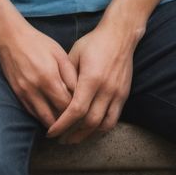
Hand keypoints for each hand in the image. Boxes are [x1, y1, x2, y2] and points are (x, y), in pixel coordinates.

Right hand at [0, 21, 77, 128]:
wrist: (11, 38)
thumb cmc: (39, 43)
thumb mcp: (59, 53)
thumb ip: (70, 74)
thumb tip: (80, 93)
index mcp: (49, 78)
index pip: (66, 105)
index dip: (76, 110)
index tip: (83, 109)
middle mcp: (36, 89)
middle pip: (55, 117)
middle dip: (66, 120)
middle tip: (76, 118)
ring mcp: (25, 94)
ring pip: (43, 119)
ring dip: (54, 122)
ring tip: (65, 119)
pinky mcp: (18, 95)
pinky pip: (32, 113)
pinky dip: (42, 116)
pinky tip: (50, 113)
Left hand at [46, 21, 137, 143]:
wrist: (120, 35)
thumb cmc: (94, 42)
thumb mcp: (75, 53)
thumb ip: (66, 76)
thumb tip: (56, 95)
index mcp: (91, 78)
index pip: (76, 110)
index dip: (62, 124)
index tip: (51, 132)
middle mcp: (106, 89)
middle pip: (89, 122)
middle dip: (72, 134)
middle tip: (60, 138)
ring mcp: (117, 94)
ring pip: (103, 125)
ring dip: (87, 135)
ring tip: (74, 139)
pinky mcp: (124, 95)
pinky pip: (113, 119)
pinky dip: (101, 129)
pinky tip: (91, 130)